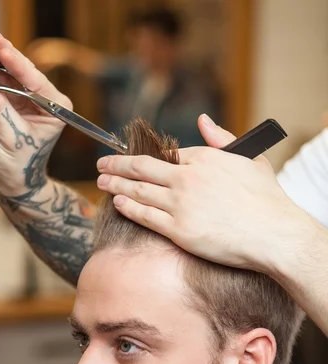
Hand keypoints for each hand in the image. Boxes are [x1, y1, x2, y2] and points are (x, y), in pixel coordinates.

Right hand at [0, 26, 71, 195]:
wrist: (8, 181)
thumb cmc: (19, 166)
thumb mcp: (11, 139)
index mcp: (54, 108)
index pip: (34, 80)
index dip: (17, 63)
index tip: (3, 49)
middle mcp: (39, 99)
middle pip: (19, 69)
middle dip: (3, 52)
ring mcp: (19, 97)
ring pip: (4, 70)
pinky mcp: (1, 99)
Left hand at [96, 115, 299, 273]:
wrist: (273, 234)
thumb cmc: (266, 199)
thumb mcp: (249, 159)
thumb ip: (223, 138)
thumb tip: (203, 121)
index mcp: (204, 159)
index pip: (165, 154)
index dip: (143, 155)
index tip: (130, 158)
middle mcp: (187, 179)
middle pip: (142, 168)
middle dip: (117, 165)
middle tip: (100, 164)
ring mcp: (180, 205)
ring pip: (138, 191)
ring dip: (115, 185)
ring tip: (100, 182)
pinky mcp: (179, 230)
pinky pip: (145, 216)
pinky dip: (128, 208)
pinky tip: (116, 203)